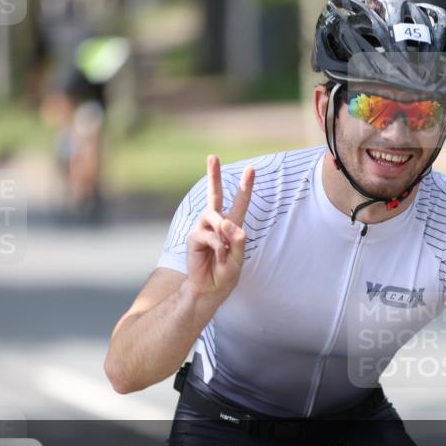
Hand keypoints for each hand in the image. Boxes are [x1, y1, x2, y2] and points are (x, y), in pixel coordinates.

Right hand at [185, 155, 254, 299]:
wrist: (209, 288)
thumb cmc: (226, 273)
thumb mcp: (239, 259)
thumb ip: (238, 242)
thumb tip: (229, 223)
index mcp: (232, 226)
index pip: (239, 203)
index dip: (245, 187)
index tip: (251, 169)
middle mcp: (216, 224)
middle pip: (214, 195)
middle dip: (214, 175)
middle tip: (213, 156)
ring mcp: (204, 229)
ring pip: (214, 216)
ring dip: (222, 230)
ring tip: (225, 249)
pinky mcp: (195, 238)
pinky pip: (209, 235)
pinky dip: (218, 247)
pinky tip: (218, 256)